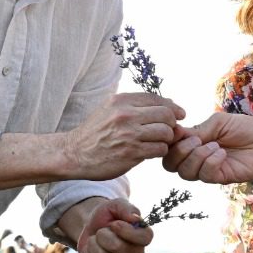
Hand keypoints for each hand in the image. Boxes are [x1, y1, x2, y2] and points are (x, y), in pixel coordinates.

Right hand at [66, 94, 184, 179]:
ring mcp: (129, 134)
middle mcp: (125, 114)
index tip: (179, 114)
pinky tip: (152, 151)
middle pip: (166, 115)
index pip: (157, 99)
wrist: (73, 153)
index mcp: (121, 101)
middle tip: (169, 131)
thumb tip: (168, 104)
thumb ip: (135, 105)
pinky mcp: (131, 153)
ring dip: (167, 139)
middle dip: (172, 123)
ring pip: (166, 132)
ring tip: (159, 142)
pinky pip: (159, 149)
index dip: (172, 107)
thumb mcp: (110, 109)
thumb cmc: (95, 132)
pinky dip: (160, 150)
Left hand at [74, 198, 152, 252]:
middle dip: (103, 235)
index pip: (144, 239)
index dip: (126, 231)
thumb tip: (135, 218)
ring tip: (97, 238)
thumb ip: (127, 208)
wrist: (92, 226)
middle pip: (118, 248)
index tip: (114, 223)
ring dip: (94, 243)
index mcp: (143, 236)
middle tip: (102, 230)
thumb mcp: (116, 205)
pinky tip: (92, 248)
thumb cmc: (108, 215)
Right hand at [164, 112, 252, 182]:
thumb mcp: (219, 122)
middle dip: (178, 152)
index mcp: (194, 143)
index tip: (177, 130)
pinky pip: (205, 175)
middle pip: (170, 165)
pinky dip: (210, 162)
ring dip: (196, 157)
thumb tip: (176, 134)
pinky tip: (222, 152)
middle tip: (196, 140)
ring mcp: (208, 169)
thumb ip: (198, 129)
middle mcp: (197, 158)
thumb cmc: (246, 128)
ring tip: (215, 145)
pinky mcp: (221, 178)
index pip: (169, 147)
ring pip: (185, 172)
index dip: (168, 140)